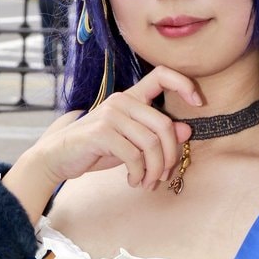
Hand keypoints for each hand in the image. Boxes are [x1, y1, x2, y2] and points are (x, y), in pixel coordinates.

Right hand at [34, 65, 201, 189]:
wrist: (59, 157)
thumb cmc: (97, 149)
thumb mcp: (131, 143)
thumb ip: (156, 135)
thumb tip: (186, 130)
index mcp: (131, 97)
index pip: (162, 75)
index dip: (184, 84)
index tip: (199, 102)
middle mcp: (122, 100)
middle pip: (163, 124)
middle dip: (170, 156)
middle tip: (164, 175)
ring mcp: (111, 114)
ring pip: (151, 144)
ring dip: (154, 170)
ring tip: (147, 183)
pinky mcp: (101, 132)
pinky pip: (134, 155)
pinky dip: (139, 174)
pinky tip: (133, 181)